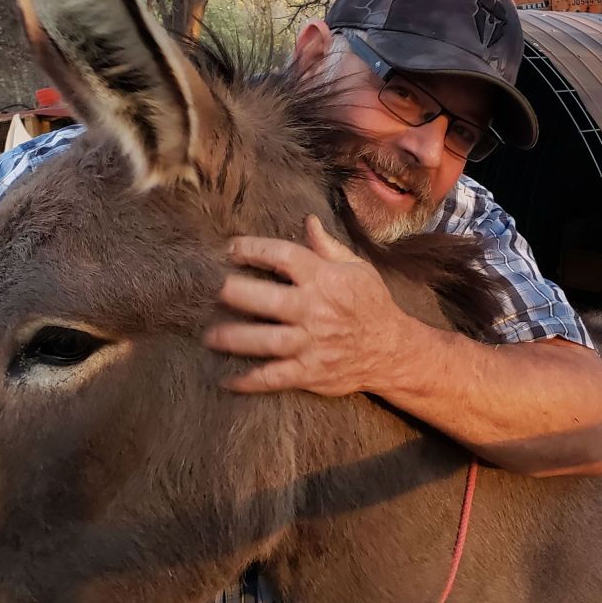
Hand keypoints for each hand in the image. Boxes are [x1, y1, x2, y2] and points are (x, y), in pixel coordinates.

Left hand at [204, 215, 411, 395]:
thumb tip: (307, 221)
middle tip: (210, 290)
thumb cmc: (372, 305)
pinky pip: (275, 378)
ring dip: (234, 338)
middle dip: (234, 293)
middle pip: (267, 299)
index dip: (254, 249)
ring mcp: (311, 343)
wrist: (392, 351)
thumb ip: (328, 247)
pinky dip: (249, 381)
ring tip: (209, 336)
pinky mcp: (310, 372)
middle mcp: (315, 310)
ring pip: (266, 340)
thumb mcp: (357, 269)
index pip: (283, 257)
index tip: (230, 248)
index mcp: (325, 279)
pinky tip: (227, 380)